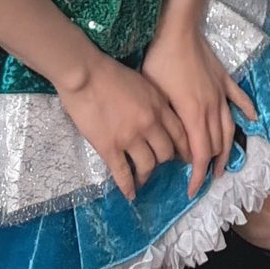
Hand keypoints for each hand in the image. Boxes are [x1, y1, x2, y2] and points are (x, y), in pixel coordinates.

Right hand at [56, 52, 186, 200]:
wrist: (86, 74)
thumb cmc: (112, 73)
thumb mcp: (143, 83)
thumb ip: (154, 103)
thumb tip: (159, 119)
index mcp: (159, 105)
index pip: (180, 134)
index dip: (183, 149)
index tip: (182, 157)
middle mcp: (150, 124)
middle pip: (166, 153)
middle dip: (164, 162)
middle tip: (158, 165)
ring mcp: (130, 138)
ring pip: (148, 166)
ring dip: (146, 175)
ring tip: (142, 179)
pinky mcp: (110, 148)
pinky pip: (123, 174)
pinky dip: (128, 187)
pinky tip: (130, 194)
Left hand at [142, 23, 253, 198]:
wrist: (176, 30)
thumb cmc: (160, 63)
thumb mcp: (157, 99)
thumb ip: (169, 125)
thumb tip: (174, 148)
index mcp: (194, 115)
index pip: (200, 156)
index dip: (197, 177)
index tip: (191, 191)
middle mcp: (212, 108)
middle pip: (216, 146)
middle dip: (210, 167)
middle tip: (202, 179)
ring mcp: (221, 93)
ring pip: (229, 128)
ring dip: (227, 150)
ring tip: (222, 164)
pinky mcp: (224, 79)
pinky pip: (240, 99)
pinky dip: (248, 111)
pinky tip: (253, 120)